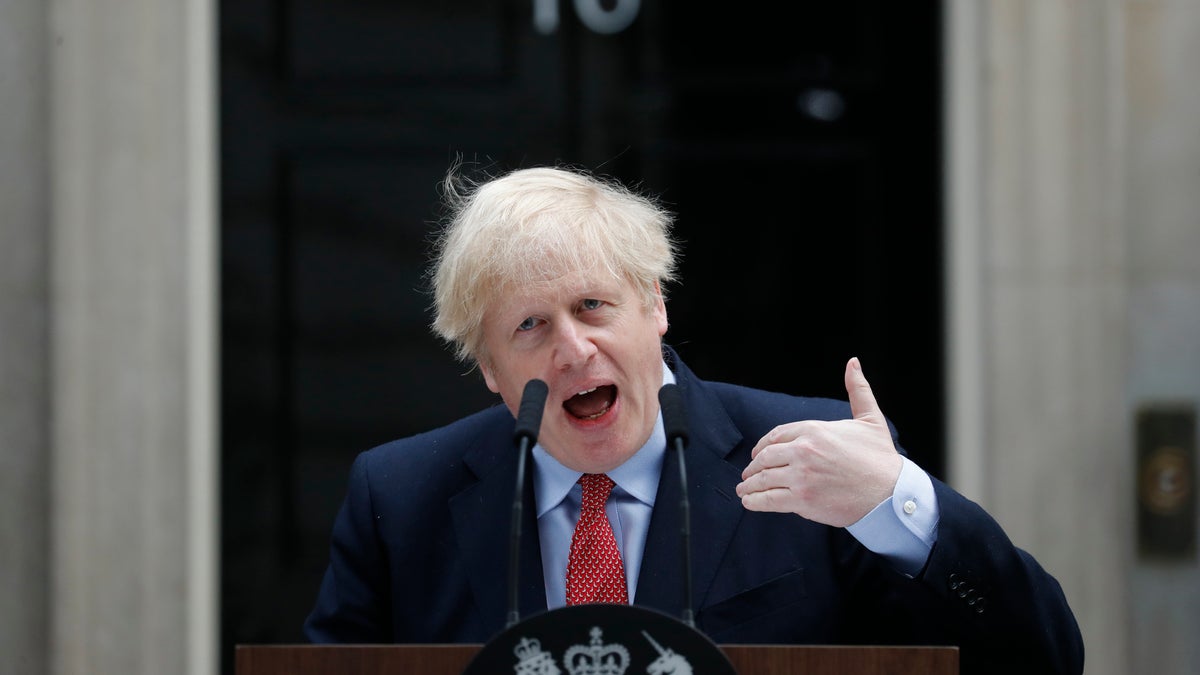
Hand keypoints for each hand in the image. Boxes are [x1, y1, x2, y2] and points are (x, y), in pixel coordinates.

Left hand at [735, 357, 902, 526]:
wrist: (892, 494)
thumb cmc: (881, 458)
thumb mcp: (870, 419)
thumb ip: (858, 390)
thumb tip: (853, 363)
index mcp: (815, 430)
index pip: (776, 436)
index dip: (763, 446)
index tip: (758, 454)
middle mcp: (804, 451)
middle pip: (766, 457)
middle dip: (754, 466)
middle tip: (748, 473)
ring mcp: (801, 476)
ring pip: (764, 479)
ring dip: (750, 485)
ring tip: (744, 489)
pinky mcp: (803, 500)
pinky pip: (769, 500)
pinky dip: (755, 501)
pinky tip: (750, 501)